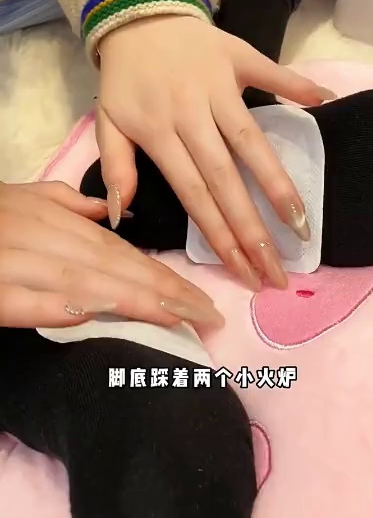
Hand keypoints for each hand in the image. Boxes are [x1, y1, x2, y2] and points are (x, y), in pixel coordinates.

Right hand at [0, 182, 220, 327]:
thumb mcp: (25, 198)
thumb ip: (67, 204)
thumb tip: (112, 215)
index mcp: (58, 221)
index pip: (121, 252)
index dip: (161, 274)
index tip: (198, 296)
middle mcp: (46, 238)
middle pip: (114, 268)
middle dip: (163, 292)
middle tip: (207, 315)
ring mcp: (18, 262)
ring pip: (83, 281)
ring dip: (132, 300)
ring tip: (177, 319)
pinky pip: (29, 300)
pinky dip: (61, 306)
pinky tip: (95, 313)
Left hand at [97, 16, 334, 288]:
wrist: (135, 15)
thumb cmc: (125, 78)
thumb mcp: (107, 121)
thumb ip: (116, 167)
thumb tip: (122, 216)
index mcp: (158, 133)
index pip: (193, 194)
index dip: (219, 235)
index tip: (242, 271)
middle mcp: (190, 115)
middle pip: (225, 179)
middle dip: (251, 228)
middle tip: (277, 268)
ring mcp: (217, 86)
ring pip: (250, 140)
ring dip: (276, 182)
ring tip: (300, 222)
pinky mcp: (237, 58)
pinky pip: (270, 73)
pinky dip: (296, 86)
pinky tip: (324, 102)